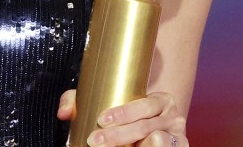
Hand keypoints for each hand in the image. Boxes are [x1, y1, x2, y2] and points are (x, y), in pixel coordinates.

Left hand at [57, 90, 187, 146]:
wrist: (158, 133)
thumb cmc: (131, 119)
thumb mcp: (113, 106)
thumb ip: (83, 102)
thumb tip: (64, 112)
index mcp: (162, 101)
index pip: (144, 106)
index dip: (123, 114)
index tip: (101, 120)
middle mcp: (174, 119)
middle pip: (145, 128)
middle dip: (118, 137)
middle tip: (95, 142)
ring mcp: (178, 139)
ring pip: (157, 143)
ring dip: (136, 146)